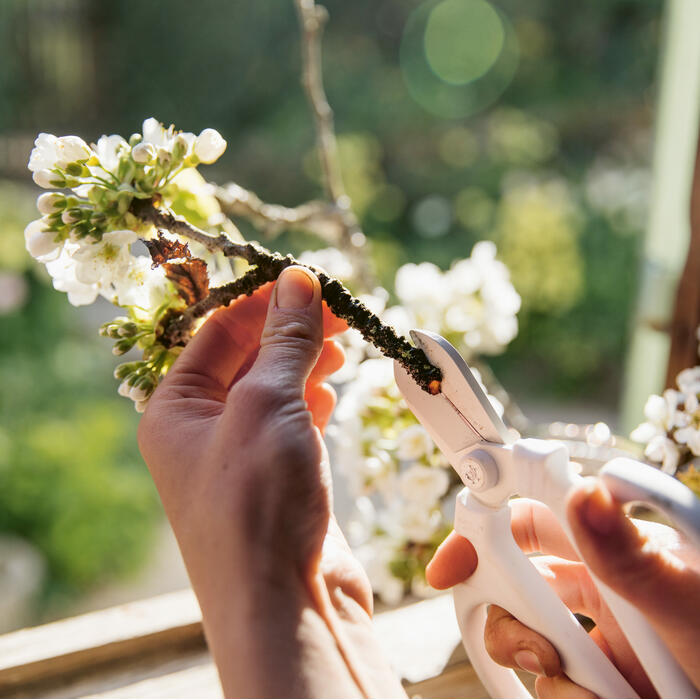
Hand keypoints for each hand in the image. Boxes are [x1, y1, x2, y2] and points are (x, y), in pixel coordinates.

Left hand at [138, 267, 402, 697]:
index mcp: (175, 410)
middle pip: (247, 357)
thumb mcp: (268, 405)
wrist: (286, 605)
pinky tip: (333, 390)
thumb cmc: (258, 503)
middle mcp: (201, 431)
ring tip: (341, 346)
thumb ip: (284, 341)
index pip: (216, 332)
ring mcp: (242, 455)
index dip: (260, 300)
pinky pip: (293, 421)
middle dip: (289, 330)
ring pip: (274, 388)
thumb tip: (299, 281)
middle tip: (337, 310)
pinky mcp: (279, 477)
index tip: (307, 280)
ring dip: (306, 361)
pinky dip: (313, 398)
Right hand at [426, 478, 699, 697]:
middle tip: (525, 644)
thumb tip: (585, 489)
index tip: (450, 564)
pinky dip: (566, 696)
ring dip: (534, 660)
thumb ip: (632, 552)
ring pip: (525, 634)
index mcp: (610, 542)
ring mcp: (593, 633)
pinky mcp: (595, 677)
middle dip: (501, 609)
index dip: (482, 527)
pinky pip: (552, 684)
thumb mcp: (688, 596)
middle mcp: (595, 582)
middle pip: (513, 578)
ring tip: (572, 679)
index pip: (529, 516)